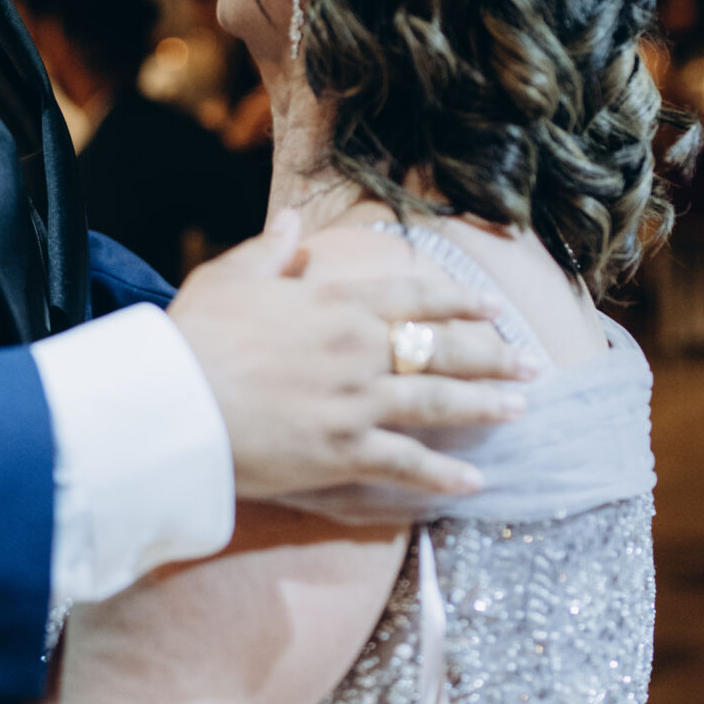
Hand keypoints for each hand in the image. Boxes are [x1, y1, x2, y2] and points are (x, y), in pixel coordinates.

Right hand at [168, 214, 529, 500]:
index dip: (459, 300)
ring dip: (485, 404)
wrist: (173, 404)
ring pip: (438, 401)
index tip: (493, 305)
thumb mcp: (230, 277)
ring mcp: (355, 403)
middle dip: (491, 354)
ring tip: (521, 407)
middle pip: (441, 348)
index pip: (414, 296)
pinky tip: (476, 479)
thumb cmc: (194, 336)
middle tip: (530, 362)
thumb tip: (296, 224)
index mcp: (333, 302)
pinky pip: (407, 463)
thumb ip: (273, 250)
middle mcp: (357, 349)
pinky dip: (444, 472)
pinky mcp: (343, 453)